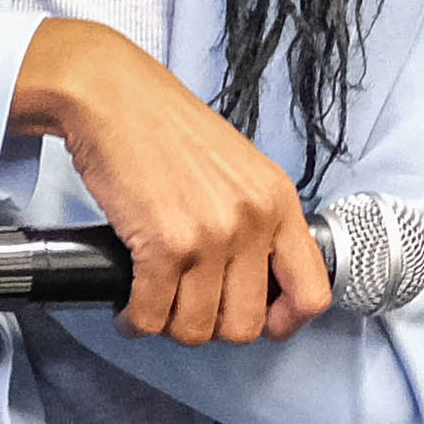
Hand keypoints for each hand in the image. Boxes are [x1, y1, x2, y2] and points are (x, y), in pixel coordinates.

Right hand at [22, 19, 327, 345]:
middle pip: (245, 325)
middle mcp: (253, 221)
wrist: (112, 95)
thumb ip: (254, 220)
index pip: (312, 295)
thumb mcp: (236, 169)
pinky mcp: (164, 245)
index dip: (282, 323)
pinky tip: (129, 307)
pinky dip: (136, 320)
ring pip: (196, 328)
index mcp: (278, 201)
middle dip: (209, 327)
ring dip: (167, 325)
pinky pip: (153, 314)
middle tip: (185, 308)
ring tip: (152, 305)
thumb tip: (249, 282)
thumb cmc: (164, 128)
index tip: (256, 324)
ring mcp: (211, 235)